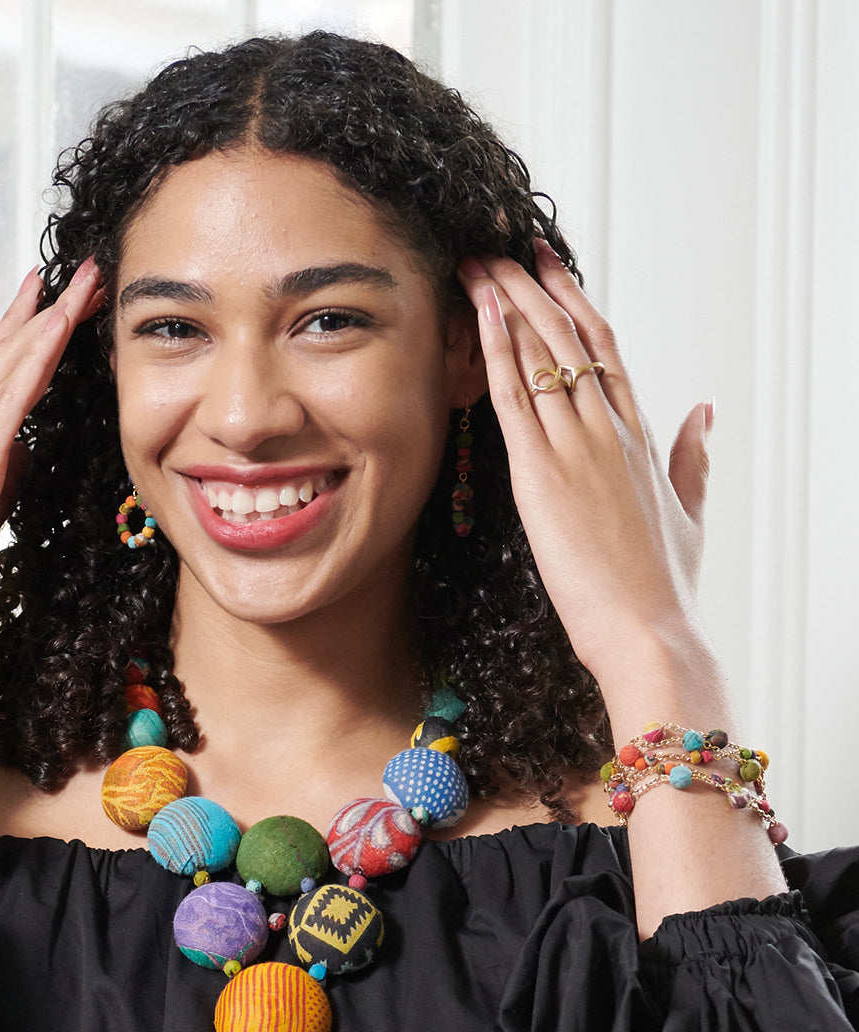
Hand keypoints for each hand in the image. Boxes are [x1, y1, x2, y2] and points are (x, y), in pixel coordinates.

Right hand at [0, 260, 104, 694]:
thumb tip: (23, 454)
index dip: (27, 338)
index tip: (57, 303)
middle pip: (1, 358)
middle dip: (40, 311)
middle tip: (78, 272)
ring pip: (6, 366)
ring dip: (46, 319)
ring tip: (81, 281)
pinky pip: (10, 400)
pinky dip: (35, 358)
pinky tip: (59, 327)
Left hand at [457, 244, 717, 725]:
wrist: (649, 631)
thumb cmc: (664, 585)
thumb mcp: (690, 513)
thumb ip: (694, 458)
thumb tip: (705, 411)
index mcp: (642, 436)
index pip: (605, 350)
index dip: (574, 303)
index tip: (550, 267)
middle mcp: (610, 429)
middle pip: (569, 337)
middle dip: (534, 287)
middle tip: (503, 247)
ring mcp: (577, 446)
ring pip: (541, 355)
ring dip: (507, 303)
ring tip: (480, 262)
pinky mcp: (542, 472)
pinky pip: (515, 396)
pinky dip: (497, 348)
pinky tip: (481, 311)